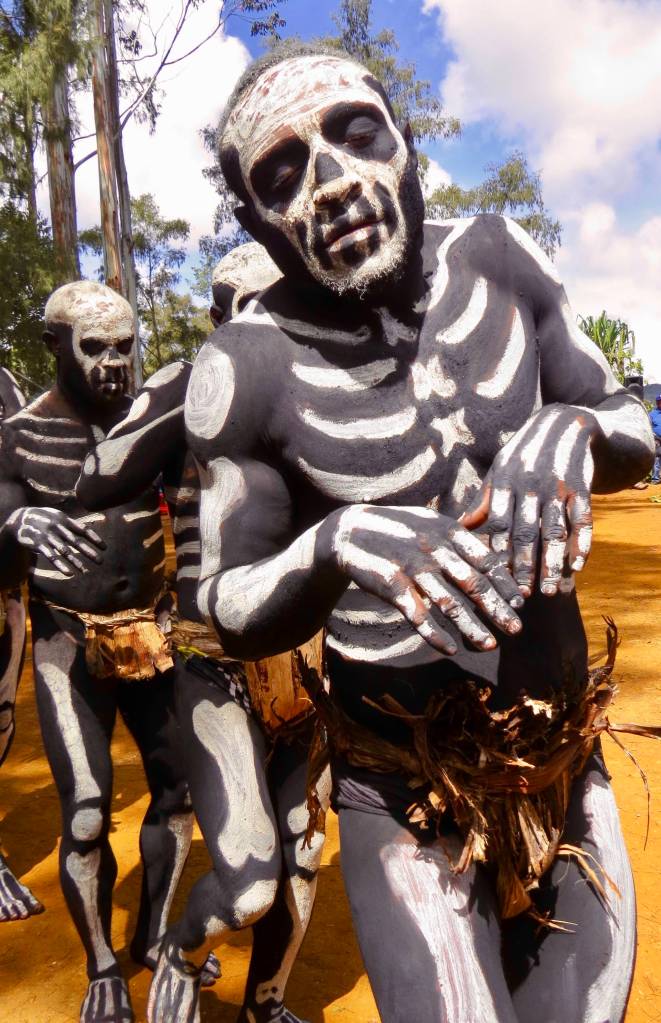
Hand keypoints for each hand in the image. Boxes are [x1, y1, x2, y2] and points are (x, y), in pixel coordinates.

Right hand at [6, 507, 105, 577]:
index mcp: (64, 520)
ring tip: (85, 571)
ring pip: (64, 551)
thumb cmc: (43, 518)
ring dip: (76, 562)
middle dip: (89, 552)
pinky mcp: (39, 544)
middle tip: (101, 561)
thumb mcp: (57, 516)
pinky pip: (51, 556)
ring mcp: (48, 536)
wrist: (20, 519)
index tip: (105, 548)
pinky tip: (69, 573)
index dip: (94, 538)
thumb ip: (70, 524)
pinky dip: (60, 565)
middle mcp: (57, 528)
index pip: (83, 530)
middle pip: (76, 542)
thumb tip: (87, 531)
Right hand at [330, 504, 522, 654]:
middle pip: (473, 584)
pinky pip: (418, 615)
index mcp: (448, 532)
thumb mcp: (431, 522)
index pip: (486, 561)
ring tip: (489, 646)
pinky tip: (450, 650)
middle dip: (497, 609)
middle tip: (516, 630)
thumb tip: (495, 557)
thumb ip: (460, 537)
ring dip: (471, 627)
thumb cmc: (398, 529)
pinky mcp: (392, 586)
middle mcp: (434, 549)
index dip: (505, 584)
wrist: (350, 531)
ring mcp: (413, 568)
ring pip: (449, 603)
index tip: (520, 604)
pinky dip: (434, 635)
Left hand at [461, 404, 594, 596]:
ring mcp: (557, 485)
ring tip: (549, 592)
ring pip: (554, 530)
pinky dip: (581, 544)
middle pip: (525, 532)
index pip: (497, 524)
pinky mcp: (582, 485)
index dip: (496, 553)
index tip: (493, 581)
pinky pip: (583, 519)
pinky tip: (577, 567)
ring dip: (552, 563)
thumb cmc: (523, 457)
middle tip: (520, 597)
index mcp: (504, 482)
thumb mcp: (500, 473)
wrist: (563, 425)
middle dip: (523, 566)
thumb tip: (456, 529)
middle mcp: (529, 484)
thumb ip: (483, 502)